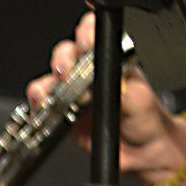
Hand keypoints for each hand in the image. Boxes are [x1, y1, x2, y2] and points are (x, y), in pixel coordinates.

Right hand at [32, 12, 185, 182]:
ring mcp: (74, 90)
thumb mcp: (140, 100)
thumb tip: (107, 81)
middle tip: (69, 69)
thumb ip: (123, 89)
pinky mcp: (61, 111)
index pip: (94, 33)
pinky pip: (41, 98)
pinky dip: (39, 97)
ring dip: (51, 78)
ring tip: (60, 87)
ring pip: (51, 73)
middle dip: (65, 56)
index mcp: (112, 60)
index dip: (86, 32)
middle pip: (68, 50)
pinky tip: (46, 101)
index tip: (86, 41)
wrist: (143, 153)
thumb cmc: (147, 120)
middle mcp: (90, 72)